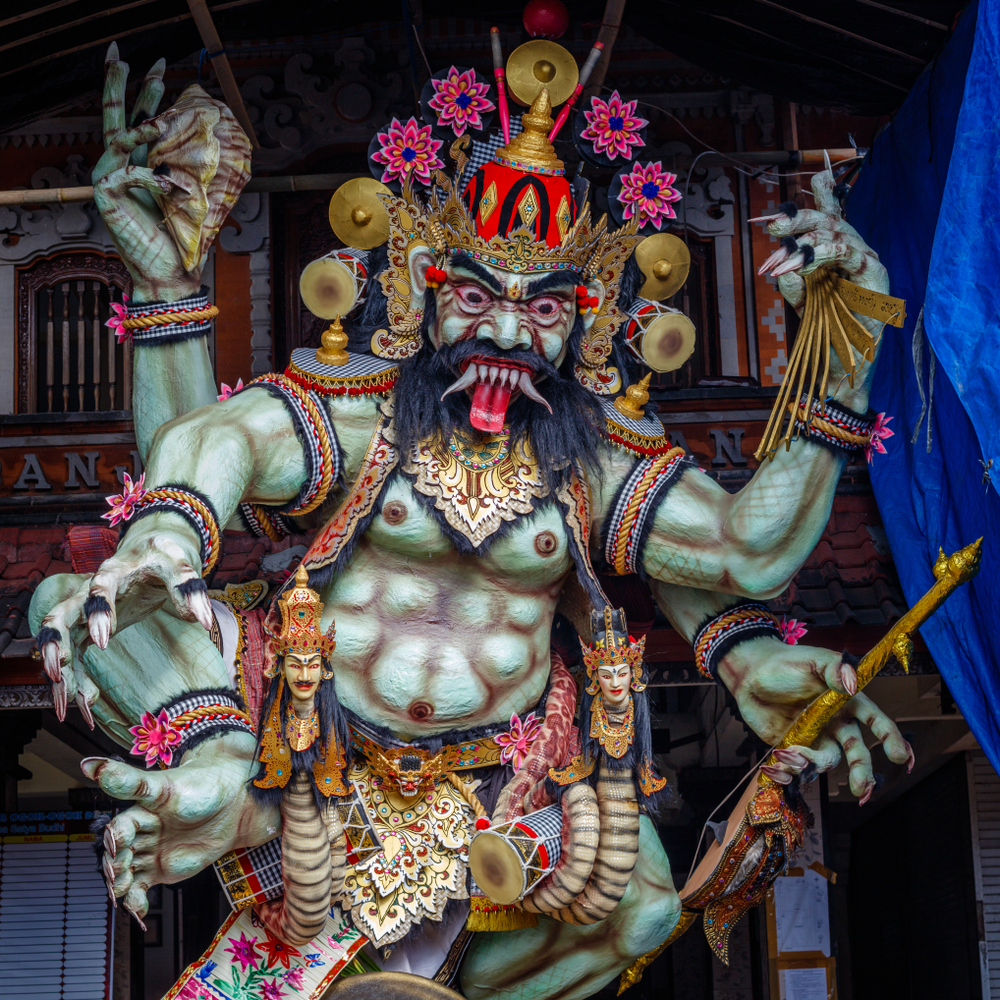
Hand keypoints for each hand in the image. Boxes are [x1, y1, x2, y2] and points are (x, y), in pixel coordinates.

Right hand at [30, 519, 213, 724]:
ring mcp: (84, 614)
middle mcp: (89, 593)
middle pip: (59, 616)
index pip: (99, 589)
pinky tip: (85, 707)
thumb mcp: (179, 564)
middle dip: (56, 645)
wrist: (150, 552)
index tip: (102, 641)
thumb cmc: (163, 557)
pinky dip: (77, 681)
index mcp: (114, 572)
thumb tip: (201, 620)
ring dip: (61, 673)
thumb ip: (188, 587)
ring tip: (68, 709)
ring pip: (61, 644)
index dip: (98, 613)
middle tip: (58, 672)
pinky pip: (75, 658)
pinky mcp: (87, 630)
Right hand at [84, 733, 276, 922]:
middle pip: (119, 855)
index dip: (117, 837)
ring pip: (127, 874)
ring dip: (121, 885)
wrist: (235, 802)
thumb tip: (89, 765)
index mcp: (139, 811)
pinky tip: (138, 909)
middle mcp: (141, 834)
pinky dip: (136, 901)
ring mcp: (151, 853)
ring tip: (124, 891)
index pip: (120, 827)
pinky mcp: (161, 870)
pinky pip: (141, 888)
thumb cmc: (200, 786)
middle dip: (116, 866)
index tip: (118, 845)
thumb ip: (131, 781)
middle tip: (119, 874)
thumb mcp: (165, 786)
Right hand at [93, 43, 200, 302]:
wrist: (169, 271)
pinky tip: (171, 190)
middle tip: (131, 56)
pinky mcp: (106, 193)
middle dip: (124, 84)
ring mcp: (108, 178)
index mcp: (136, 165)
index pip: (138, 120)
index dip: (146, 93)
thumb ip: (187, 166)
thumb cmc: (181, 237)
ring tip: (163, 120)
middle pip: (116, 116)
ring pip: (120, 135)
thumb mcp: (189, 194)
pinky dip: (154, 179)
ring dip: (145, 125)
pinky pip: (131, 171)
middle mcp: (118, 166)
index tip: (159, 66)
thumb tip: (210, 137)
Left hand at [718, 636, 912, 802]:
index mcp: (847, 702)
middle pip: (856, 752)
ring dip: (812, 764)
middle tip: (861, 788)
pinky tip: (776, 767)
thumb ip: (834, 669)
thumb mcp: (813, 660)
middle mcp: (835, 724)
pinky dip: (789, 773)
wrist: (750, 674)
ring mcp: (815, 738)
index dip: (890, 738)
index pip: (875, 721)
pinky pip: (798, 769)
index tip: (899, 757)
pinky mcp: (793, 748)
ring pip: (826, 763)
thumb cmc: (786, 663)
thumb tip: (852, 683)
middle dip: (862, 771)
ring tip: (790, 753)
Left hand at [752, 161, 888, 409]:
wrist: (841, 370)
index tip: (791, 192)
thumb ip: (792, 279)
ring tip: (775, 264)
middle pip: (829, 218)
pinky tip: (797, 266)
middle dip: (797, 219)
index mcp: (836, 255)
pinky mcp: (875, 274)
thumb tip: (779, 262)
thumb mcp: (800, 302)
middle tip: (770, 226)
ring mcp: (866, 261)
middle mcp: (853, 252)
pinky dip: (819, 255)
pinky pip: (847, 251)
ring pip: (836, 232)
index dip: (818, 195)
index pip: (829, 216)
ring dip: (801, 244)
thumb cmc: (822, 336)